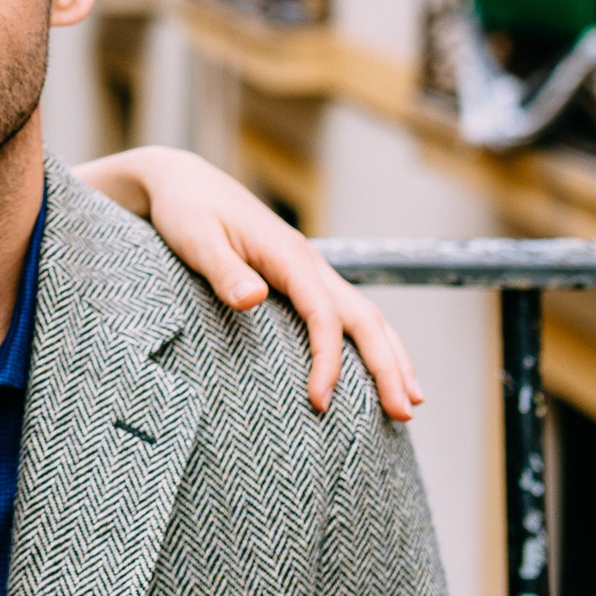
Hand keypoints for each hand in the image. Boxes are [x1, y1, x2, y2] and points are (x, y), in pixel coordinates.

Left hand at [73, 147, 422, 420]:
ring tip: (412, 400)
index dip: (327, 361)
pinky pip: (346, 312)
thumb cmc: (185, 211)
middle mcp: (308, 261)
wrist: (183, 180)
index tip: (320, 402)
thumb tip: (253, 299)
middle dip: (387, 366)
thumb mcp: (194, 239)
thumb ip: (223, 271)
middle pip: (364, 317)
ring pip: (366, 314)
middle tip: (404, 415)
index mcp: (287, 254)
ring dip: (392, 355)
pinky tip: (379, 365)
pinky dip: (372, 341)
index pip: (323, 315)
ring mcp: (309, 268)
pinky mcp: (300, 276)